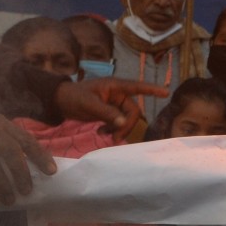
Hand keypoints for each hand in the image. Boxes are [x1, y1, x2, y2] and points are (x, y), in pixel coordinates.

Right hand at [0, 114, 55, 204]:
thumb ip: (10, 145)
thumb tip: (34, 169)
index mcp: (2, 124)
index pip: (26, 139)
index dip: (40, 155)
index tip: (51, 172)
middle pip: (11, 150)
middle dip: (21, 172)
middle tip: (27, 191)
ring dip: (2, 183)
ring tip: (9, 199)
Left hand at [54, 78, 168, 140]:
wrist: (60, 102)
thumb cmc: (73, 97)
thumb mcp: (89, 104)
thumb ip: (106, 113)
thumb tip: (123, 123)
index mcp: (114, 86)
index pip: (137, 87)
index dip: (152, 89)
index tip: (166, 92)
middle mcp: (117, 94)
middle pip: (132, 111)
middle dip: (126, 125)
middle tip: (116, 139)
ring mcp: (113, 104)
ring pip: (125, 119)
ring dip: (119, 129)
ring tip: (105, 136)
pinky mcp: (108, 112)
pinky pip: (117, 122)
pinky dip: (112, 130)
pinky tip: (101, 133)